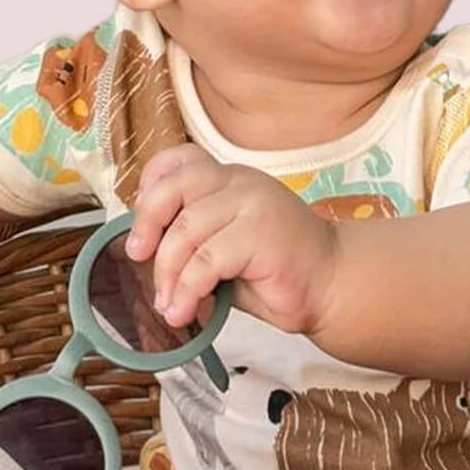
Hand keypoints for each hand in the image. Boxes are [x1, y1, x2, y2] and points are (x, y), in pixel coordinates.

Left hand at [125, 144, 337, 334]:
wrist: (331, 284)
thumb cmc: (276, 270)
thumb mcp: (224, 246)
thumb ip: (192, 238)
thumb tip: (144, 251)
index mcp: (230, 179)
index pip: (180, 159)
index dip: (151, 184)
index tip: (144, 223)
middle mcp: (240, 182)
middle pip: (175, 186)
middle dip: (147, 223)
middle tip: (138, 256)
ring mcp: (252, 204)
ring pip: (186, 230)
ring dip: (167, 273)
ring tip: (168, 304)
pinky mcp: (260, 234)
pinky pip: (206, 260)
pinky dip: (187, 290)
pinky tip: (185, 310)